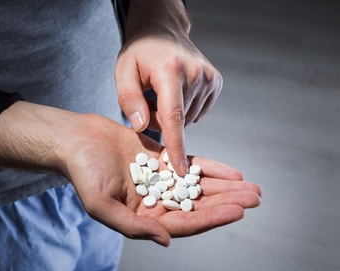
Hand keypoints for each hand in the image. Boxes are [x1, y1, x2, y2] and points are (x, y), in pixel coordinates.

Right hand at [0, 102, 259, 246]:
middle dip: (227, 202)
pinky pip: (190, 166)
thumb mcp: (101, 205)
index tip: (236, 211)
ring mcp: (160, 181)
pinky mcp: (161, 160)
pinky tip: (231, 172)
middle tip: (255, 198)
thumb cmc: (83, 173)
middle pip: (197, 205)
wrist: (77, 140)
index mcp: (142, 218)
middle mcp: (155, 202)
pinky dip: (211, 168)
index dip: (210, 218)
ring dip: (225, 187)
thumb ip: (133, 226)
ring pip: (198, 186)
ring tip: (252, 187)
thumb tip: (166, 241)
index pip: (183, 222)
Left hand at [115, 0, 222, 175]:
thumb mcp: (123, 71)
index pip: (174, 116)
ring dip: (172, 116)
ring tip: (161, 94)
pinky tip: (176, 93)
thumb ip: (129, 99)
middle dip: (160, 122)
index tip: (180, 170)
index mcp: (171, 70)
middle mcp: (196, 73)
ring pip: (188, 118)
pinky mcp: (216, 82)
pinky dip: (184, 110)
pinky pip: (197, 111)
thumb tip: (142, 128)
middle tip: (148, 102)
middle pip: (178, 120)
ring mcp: (210, 78)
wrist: (163, 32)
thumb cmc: (140, 54)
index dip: (176, 146)